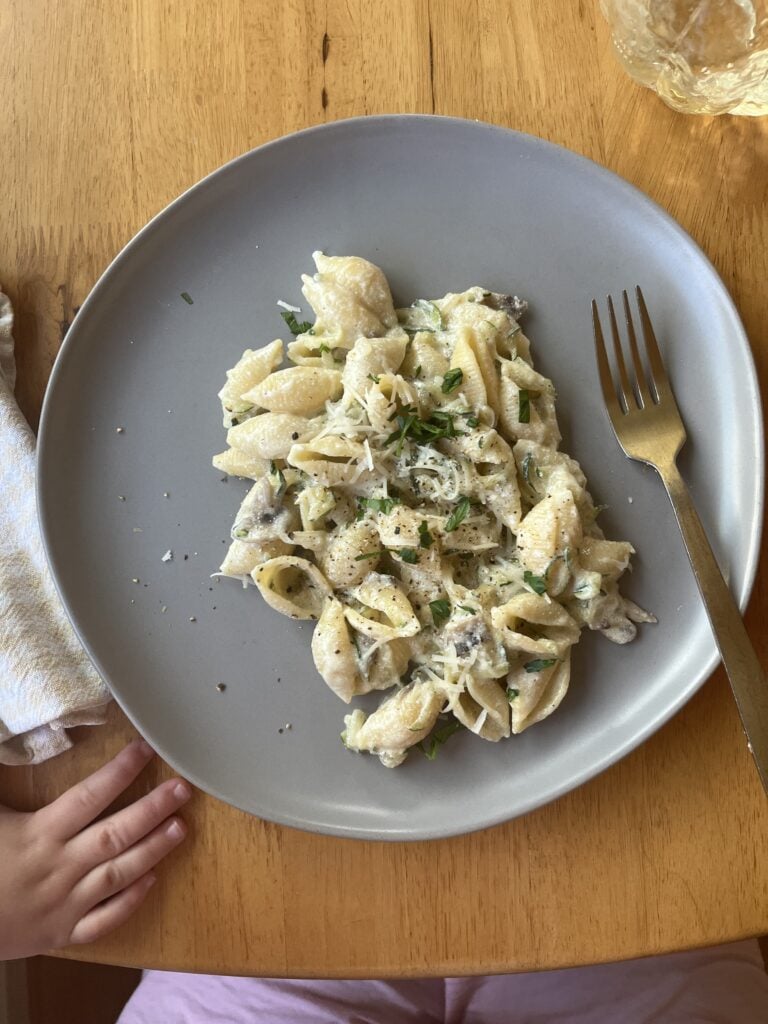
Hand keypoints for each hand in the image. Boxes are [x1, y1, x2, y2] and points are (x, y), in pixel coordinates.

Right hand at [0, 739, 190, 959]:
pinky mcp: (63, 933)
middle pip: (114, 834)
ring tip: (181, 827)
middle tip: (183, 788)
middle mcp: (59, 867)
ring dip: (152, 850)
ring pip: (117, 875)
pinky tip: (152, 880)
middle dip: (152, 809)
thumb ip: (2, 771)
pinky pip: (103, 920)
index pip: (89, 796)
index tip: (146, 749)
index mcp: (39, 833)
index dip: (120, 771)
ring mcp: (64, 903)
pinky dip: (130, 902)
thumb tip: (12, 738)